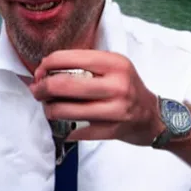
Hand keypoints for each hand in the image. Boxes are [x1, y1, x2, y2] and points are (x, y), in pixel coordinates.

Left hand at [30, 50, 163, 145]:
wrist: (153, 116)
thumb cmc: (125, 86)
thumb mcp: (111, 66)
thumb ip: (82, 64)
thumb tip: (44, 69)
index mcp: (113, 63)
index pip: (67, 58)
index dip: (46, 65)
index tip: (39, 72)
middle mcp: (116, 85)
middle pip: (63, 85)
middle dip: (42, 88)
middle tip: (36, 91)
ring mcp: (116, 110)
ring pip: (66, 110)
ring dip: (49, 109)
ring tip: (47, 107)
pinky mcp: (113, 131)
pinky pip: (77, 131)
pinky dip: (64, 128)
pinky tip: (62, 124)